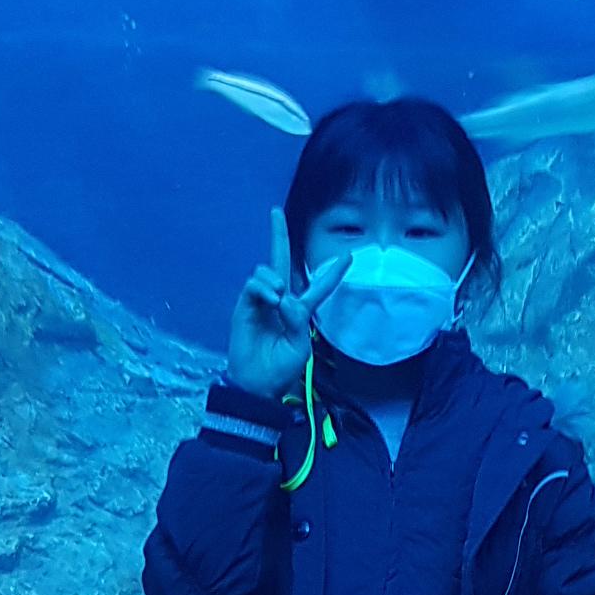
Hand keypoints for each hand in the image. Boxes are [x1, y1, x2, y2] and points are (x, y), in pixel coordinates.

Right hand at [227, 207, 349, 398]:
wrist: (256, 383)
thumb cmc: (281, 369)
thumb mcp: (299, 347)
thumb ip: (298, 321)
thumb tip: (285, 296)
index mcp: (299, 312)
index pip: (319, 287)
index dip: (333, 273)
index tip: (348, 256)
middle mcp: (280, 300)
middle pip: (282, 261)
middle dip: (278, 235)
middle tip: (276, 211)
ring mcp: (261, 301)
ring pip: (268, 270)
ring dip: (274, 279)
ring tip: (276, 299)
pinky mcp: (245, 305)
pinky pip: (254, 284)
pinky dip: (263, 287)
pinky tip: (269, 299)